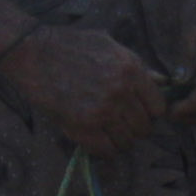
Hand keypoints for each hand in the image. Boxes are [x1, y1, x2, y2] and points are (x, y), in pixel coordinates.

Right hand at [0, 23, 163, 157]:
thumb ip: (136, 66)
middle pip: (144, 128)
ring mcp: (103, 111)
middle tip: (120, 123)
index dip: (149, 112)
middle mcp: (121, 92)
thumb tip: (162, 82)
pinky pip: (107, 150)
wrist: (34, 53)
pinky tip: (97, 139)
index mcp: (131, 70)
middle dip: (134, 127)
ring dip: (119, 140)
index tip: (138, 112)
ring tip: (107, 131)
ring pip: (127, 142)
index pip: (158, 107)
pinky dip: (104, 149)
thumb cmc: (70, 46)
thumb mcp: (109, 45)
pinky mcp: (83, 126)